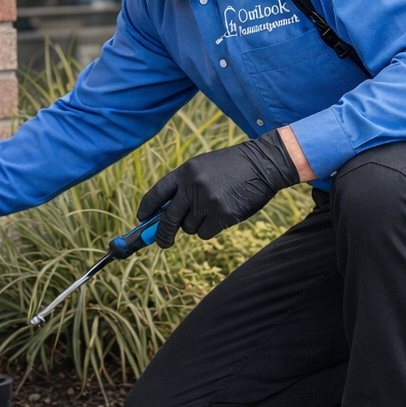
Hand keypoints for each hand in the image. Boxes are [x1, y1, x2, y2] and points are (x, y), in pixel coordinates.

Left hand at [138, 135, 299, 247]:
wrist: (263, 164)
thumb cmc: (233, 167)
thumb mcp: (204, 167)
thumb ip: (185, 186)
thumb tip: (166, 216)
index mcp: (185, 171)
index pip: (157, 193)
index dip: (147, 208)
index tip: (142, 219)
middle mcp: (192, 187)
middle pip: (168, 219)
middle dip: (162, 234)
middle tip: (162, 243)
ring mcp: (207, 202)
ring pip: (190, 228)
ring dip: (197, 225)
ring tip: (213, 209)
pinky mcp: (222, 215)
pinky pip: (205, 233)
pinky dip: (211, 229)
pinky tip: (223, 215)